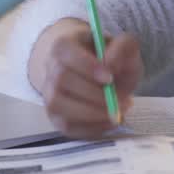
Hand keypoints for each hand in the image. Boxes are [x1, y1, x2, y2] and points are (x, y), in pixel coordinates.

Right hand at [28, 17, 143, 138]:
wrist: (101, 78)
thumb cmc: (111, 60)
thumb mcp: (124, 47)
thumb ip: (123, 46)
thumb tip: (110, 64)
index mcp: (64, 46)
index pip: (66, 53)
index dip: (86, 66)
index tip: (110, 78)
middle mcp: (50, 69)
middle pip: (61, 80)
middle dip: (94, 94)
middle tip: (122, 100)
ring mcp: (49, 94)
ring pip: (59, 105)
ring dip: (92, 113)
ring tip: (117, 112)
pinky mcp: (55, 117)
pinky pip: (66, 126)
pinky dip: (90, 128)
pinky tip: (109, 122)